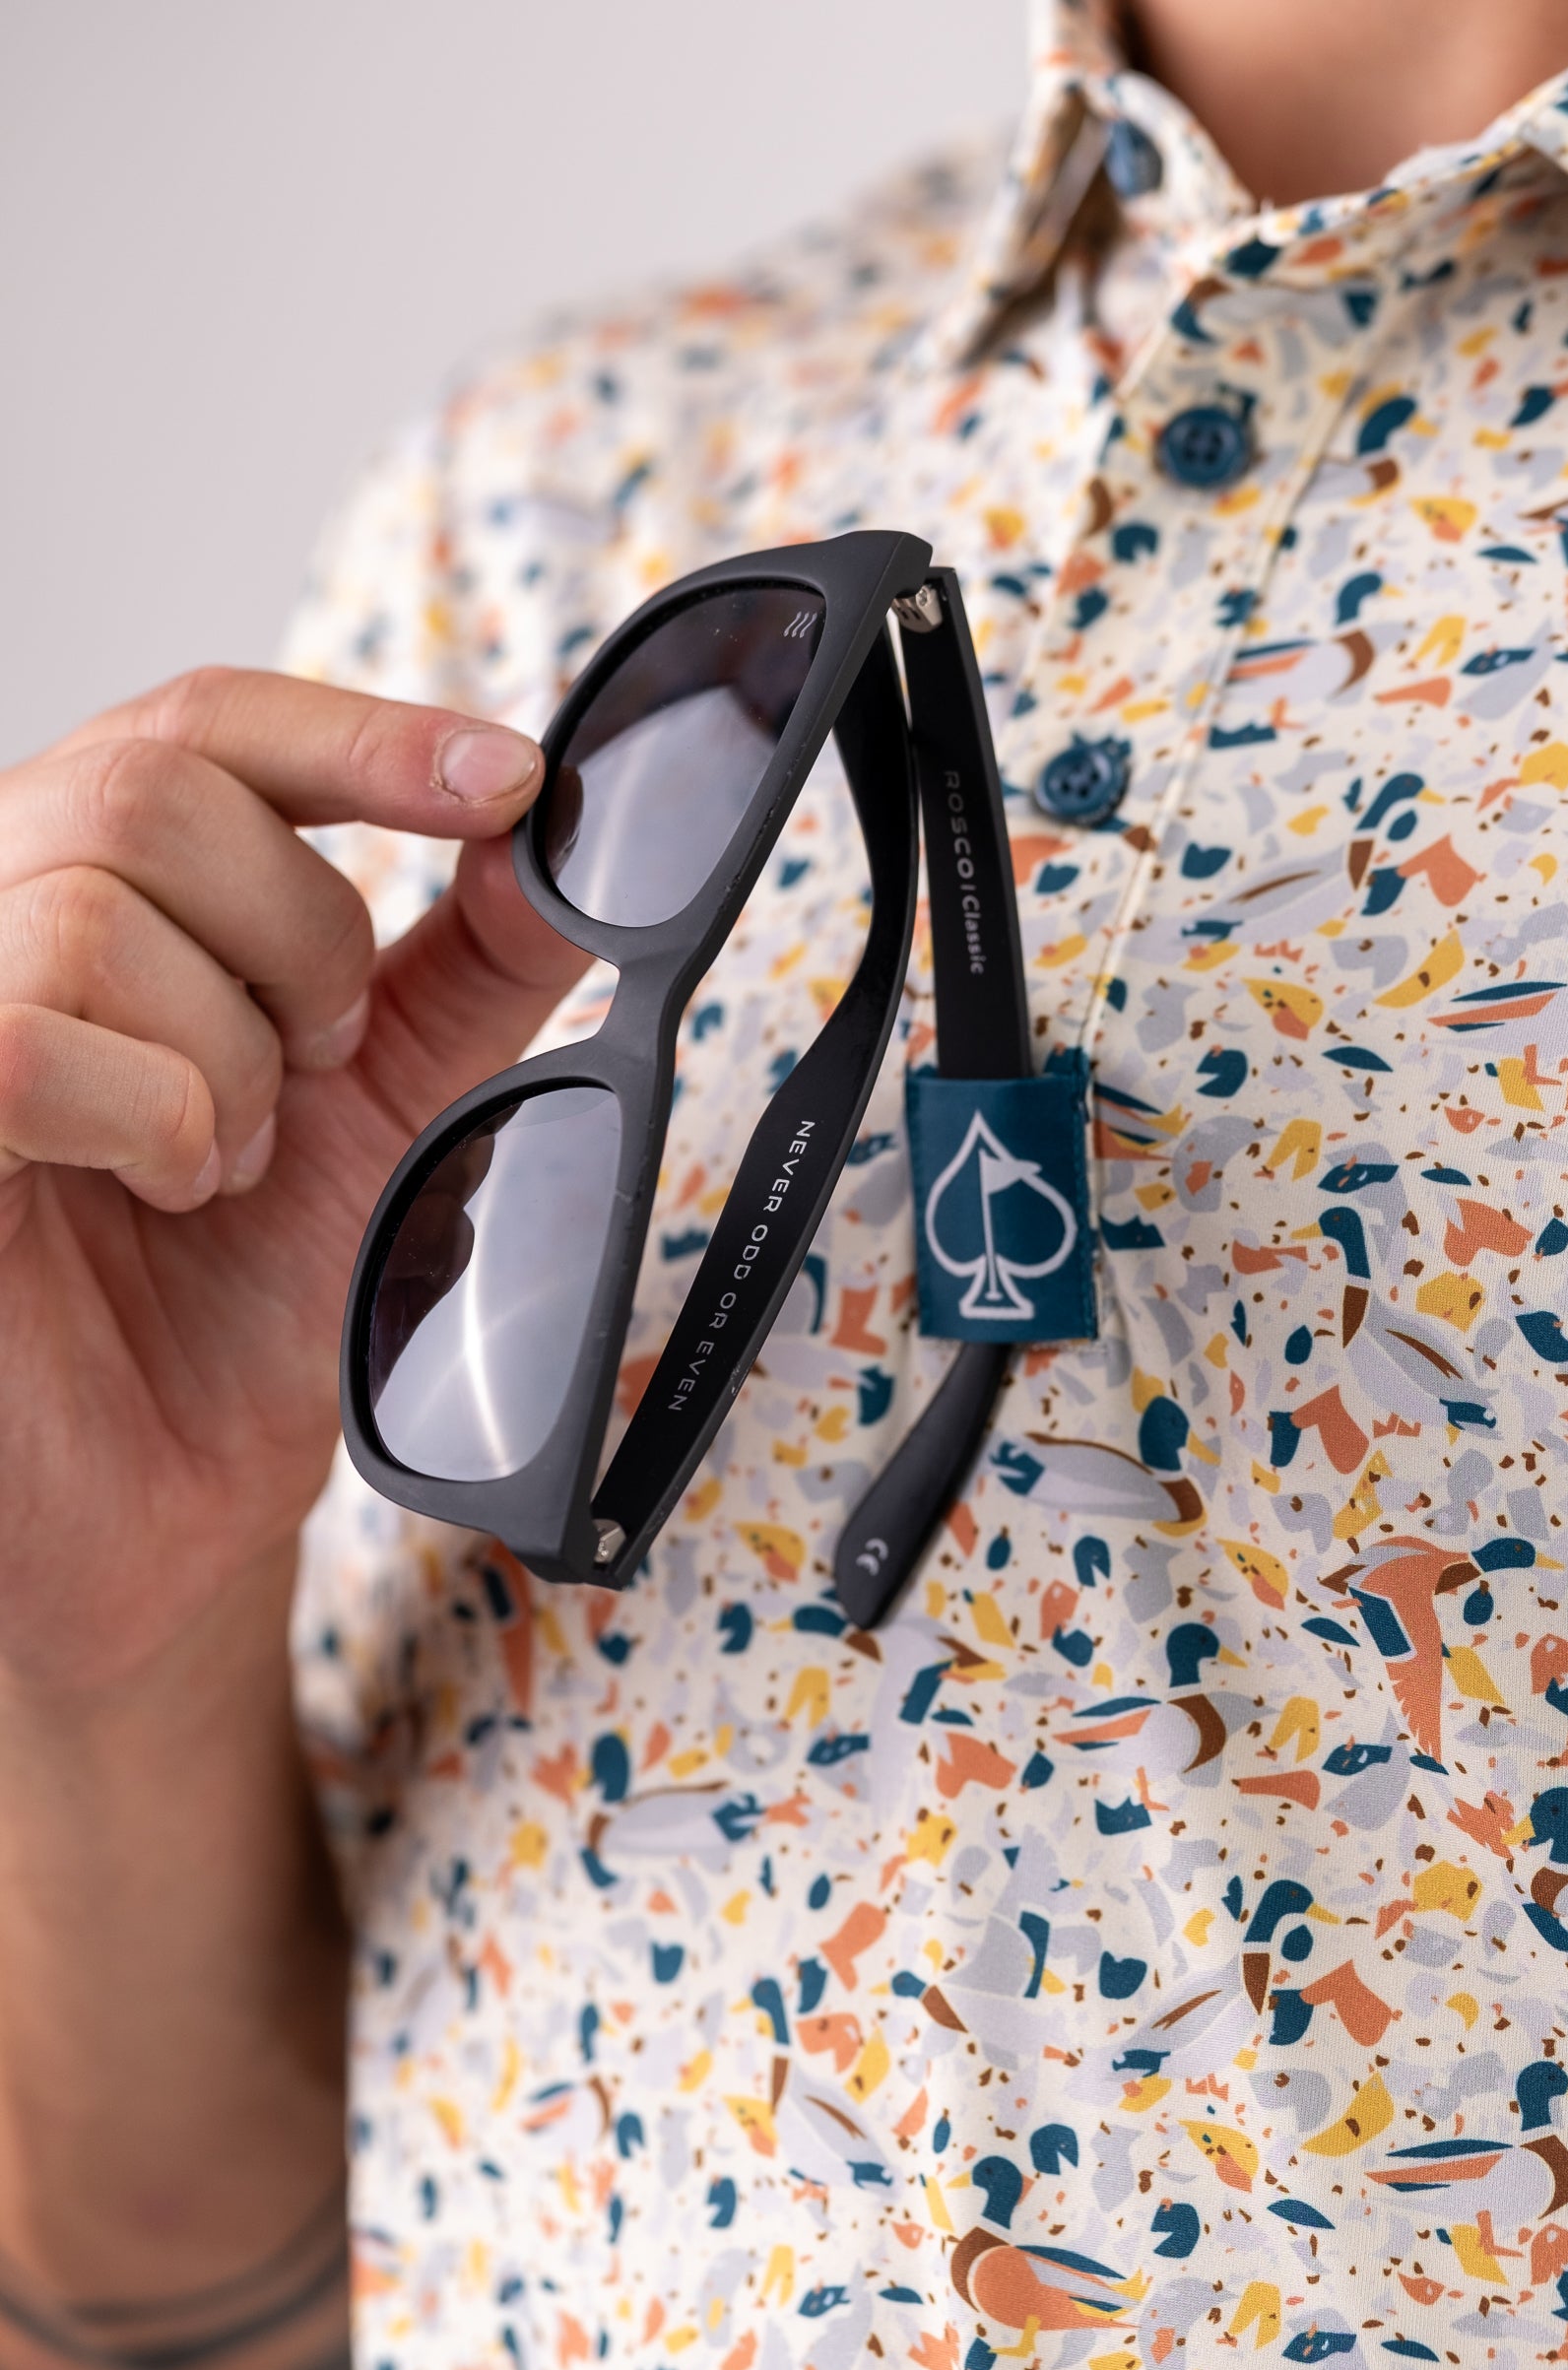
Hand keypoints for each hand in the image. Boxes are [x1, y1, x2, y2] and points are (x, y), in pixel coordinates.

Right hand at [0, 667, 587, 1694]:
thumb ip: (471, 967)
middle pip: (155, 787)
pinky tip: (162, 1186)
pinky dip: (146, 1120)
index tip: (513, 781)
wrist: (178, 1503)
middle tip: (316, 1066)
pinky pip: (24, 1048)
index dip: (364, 733)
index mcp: (106, 880)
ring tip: (223, 1162)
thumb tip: (568, 835)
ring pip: (93, 914)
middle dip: (295, 939)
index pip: (212, 724)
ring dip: (222, 1063)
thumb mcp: (397, 1104)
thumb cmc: (254, 1298)